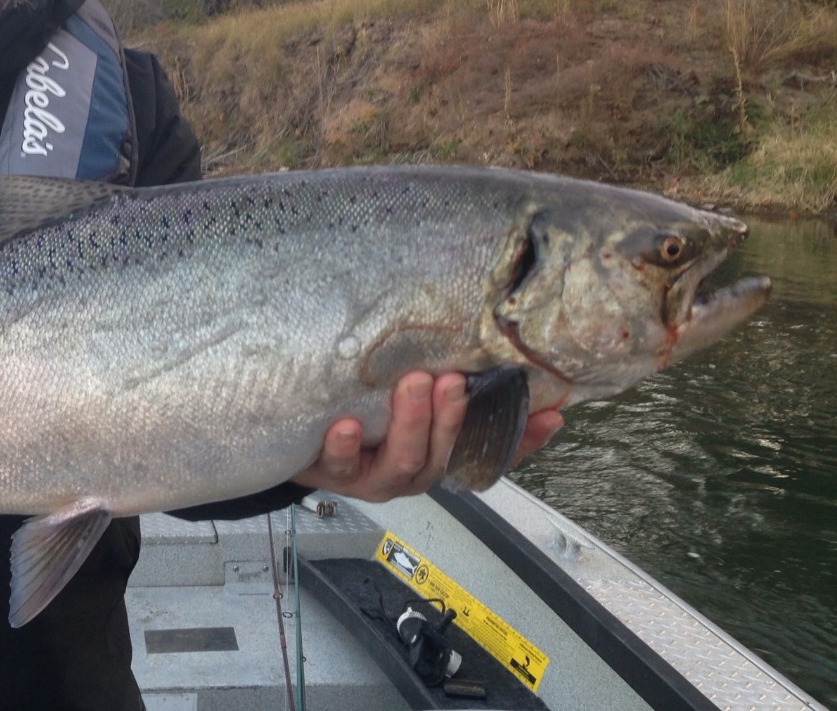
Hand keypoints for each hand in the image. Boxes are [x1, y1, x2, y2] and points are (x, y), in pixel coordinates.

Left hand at [291, 372, 562, 501]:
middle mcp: (413, 471)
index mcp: (438, 454)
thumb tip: (514, 369)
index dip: (522, 441)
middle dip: (452, 418)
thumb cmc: (364, 412)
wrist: (299, 436)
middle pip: (445, 454)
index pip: (491, 453)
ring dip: (411, 423)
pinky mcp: (334, 473)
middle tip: (452, 380)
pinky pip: (342, 466)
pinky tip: (348, 425)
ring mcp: (375, 477)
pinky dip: (346, 447)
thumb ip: (452, 385)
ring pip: (403, 462)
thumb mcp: (408, 396)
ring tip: (412, 384)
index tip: (549, 415)